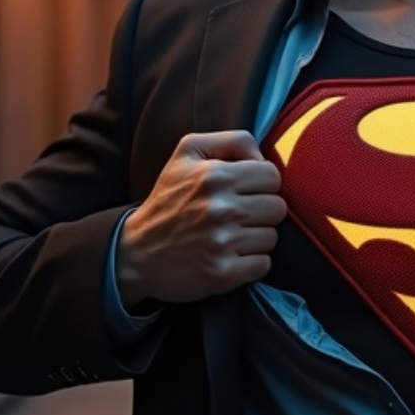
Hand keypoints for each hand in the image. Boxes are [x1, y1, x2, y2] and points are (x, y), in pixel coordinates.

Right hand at [116, 130, 286, 306]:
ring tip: (229, 236)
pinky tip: (229, 256)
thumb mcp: (188, 152)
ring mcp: (221, 243)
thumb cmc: (168, 199)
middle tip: (236, 216)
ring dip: (255, 238)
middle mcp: (219, 208)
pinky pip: (263, 264)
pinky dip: (251, 263)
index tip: (244, 192)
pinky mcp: (223, 273)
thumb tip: (264, 157)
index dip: (261, 184)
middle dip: (261, 212)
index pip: (272, 176)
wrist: (136, 252)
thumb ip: (232, 141)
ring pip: (272, 237)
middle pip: (277, 208)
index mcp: (214, 176)